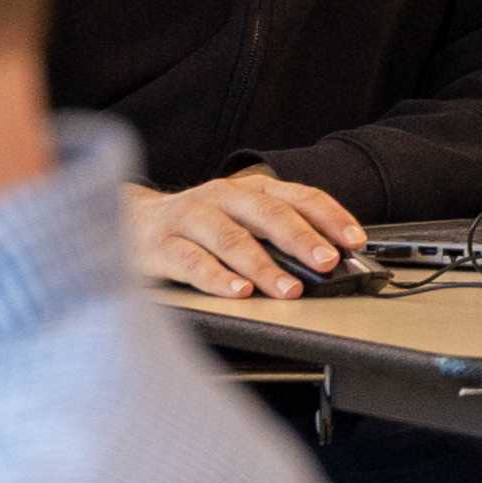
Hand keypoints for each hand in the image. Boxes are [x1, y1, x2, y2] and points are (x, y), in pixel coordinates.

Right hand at [127, 173, 366, 299]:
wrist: (126, 222)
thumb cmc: (196, 225)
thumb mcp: (241, 220)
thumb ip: (278, 237)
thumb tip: (327, 262)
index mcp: (249, 190)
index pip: (298, 196)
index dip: (330, 216)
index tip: (355, 240)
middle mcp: (222, 198)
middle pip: (267, 214)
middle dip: (301, 239)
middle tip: (326, 262)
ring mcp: (190, 219)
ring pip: (231, 239)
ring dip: (263, 266)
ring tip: (288, 288)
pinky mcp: (161, 245)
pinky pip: (192, 262)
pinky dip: (217, 278)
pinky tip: (238, 292)